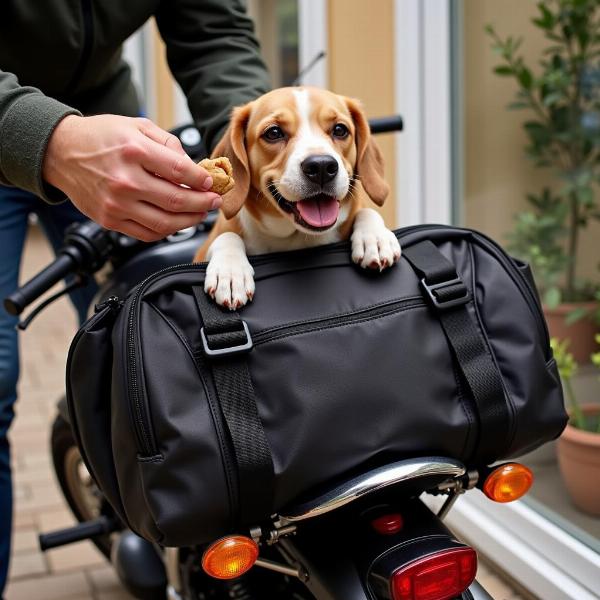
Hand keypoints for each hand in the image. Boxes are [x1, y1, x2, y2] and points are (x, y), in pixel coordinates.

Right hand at [43, 115, 221, 240]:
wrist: (60, 152)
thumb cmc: (100, 137)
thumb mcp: (136, 126)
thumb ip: (168, 144)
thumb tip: (193, 165)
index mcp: (134, 151)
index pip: (180, 170)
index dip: (201, 180)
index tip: (211, 183)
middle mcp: (125, 180)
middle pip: (177, 200)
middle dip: (203, 203)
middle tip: (215, 201)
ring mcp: (116, 204)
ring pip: (165, 223)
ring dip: (190, 221)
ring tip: (200, 214)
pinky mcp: (110, 220)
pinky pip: (147, 233)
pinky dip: (167, 231)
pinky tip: (177, 222)